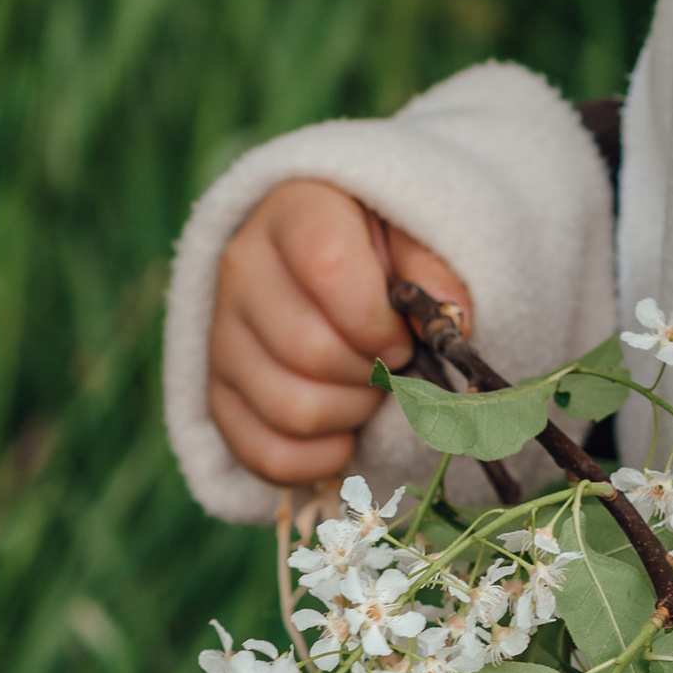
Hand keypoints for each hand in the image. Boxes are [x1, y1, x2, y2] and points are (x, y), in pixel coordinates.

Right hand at [207, 184, 467, 486]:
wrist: (322, 259)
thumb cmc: (378, 244)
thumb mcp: (412, 231)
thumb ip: (434, 269)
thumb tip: (454, 321)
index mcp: (294, 213)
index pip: (330, 268)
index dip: (378, 318)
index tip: (403, 333)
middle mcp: (243, 270)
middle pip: (310, 351)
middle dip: (373, 372)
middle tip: (393, 363)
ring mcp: (222, 336)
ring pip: (291, 410)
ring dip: (352, 414)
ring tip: (370, 389)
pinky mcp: (218, 394)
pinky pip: (265, 455)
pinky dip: (319, 459)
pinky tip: (345, 433)